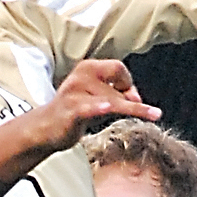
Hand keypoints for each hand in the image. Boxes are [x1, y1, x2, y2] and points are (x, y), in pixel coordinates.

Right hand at [32, 60, 161, 153]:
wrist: (45, 129)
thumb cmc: (73, 112)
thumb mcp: (98, 99)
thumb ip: (117, 94)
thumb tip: (137, 97)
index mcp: (88, 68)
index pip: (118, 68)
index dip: (129, 83)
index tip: (132, 99)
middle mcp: (82, 76)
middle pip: (117, 84)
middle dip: (131, 100)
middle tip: (135, 110)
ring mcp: (75, 92)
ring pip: (112, 99)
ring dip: (131, 109)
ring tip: (151, 114)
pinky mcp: (71, 110)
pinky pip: (88, 108)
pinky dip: (98, 108)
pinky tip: (105, 107)